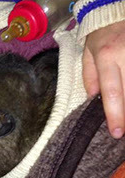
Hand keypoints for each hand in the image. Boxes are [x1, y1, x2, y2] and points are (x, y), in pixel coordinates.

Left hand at [82, 20, 124, 138]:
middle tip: (123, 130)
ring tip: (124, 119)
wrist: (115, 14)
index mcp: (107, 57)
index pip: (111, 92)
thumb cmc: (101, 37)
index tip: (117, 132)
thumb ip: (90, 78)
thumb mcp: (88, 55)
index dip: (115, 114)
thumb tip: (93, 100)